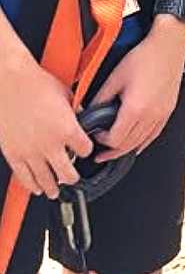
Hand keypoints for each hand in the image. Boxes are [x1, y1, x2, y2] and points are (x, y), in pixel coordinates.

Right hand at [0, 58, 91, 197]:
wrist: (10, 83)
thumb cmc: (35, 83)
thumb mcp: (66, 93)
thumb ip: (75, 108)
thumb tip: (80, 114)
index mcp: (67, 129)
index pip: (85, 150)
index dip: (86, 150)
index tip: (84, 150)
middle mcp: (50, 144)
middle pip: (68, 173)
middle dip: (73, 177)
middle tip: (73, 177)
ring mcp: (31, 152)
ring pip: (46, 180)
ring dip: (53, 187)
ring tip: (56, 190)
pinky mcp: (14, 154)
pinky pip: (24, 178)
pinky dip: (32, 186)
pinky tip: (36, 188)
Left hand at [91, 28, 184, 159]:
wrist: (169, 45)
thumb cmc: (145, 57)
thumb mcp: (116, 76)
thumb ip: (101, 97)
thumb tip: (90, 110)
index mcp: (135, 110)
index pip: (115, 140)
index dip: (102, 142)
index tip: (96, 135)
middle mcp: (150, 117)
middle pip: (128, 146)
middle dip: (111, 152)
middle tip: (100, 154)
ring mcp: (161, 115)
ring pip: (141, 143)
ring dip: (126, 149)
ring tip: (115, 151)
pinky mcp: (168, 110)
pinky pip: (154, 135)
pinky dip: (143, 143)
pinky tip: (137, 144)